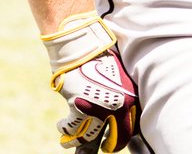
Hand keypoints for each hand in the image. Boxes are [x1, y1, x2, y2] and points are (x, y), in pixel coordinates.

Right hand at [43, 12, 138, 151]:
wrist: (83, 47)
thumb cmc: (102, 58)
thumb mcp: (119, 77)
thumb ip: (122, 96)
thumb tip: (120, 112)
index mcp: (130, 99)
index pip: (130, 129)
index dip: (122, 138)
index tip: (115, 142)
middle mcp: (117, 107)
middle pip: (116, 139)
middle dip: (109, 145)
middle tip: (105, 147)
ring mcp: (98, 109)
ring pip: (88, 137)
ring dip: (78, 140)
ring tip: (71, 140)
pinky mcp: (78, 108)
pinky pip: (70, 128)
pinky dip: (64, 129)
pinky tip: (61, 126)